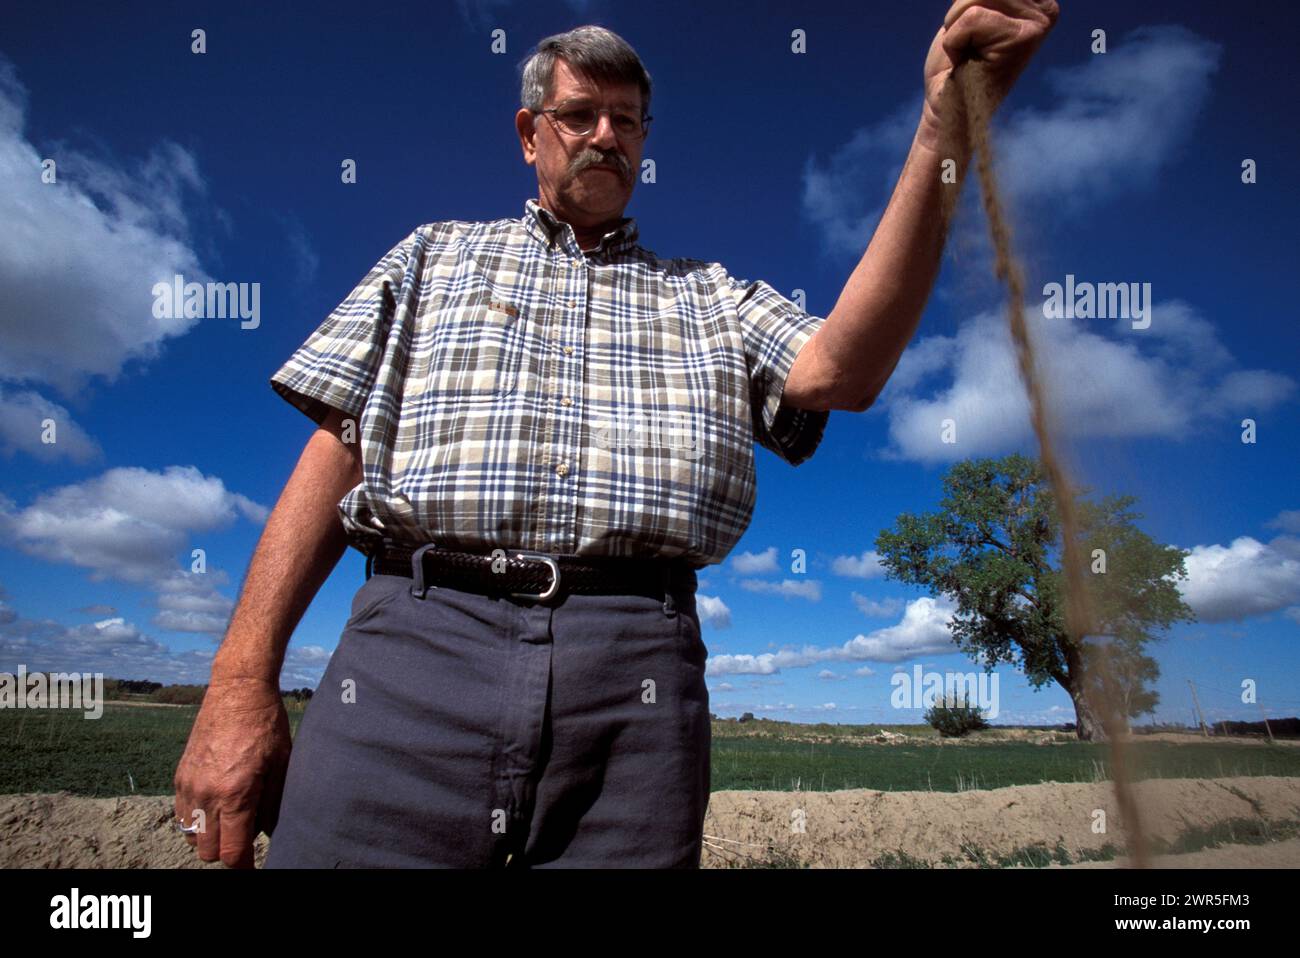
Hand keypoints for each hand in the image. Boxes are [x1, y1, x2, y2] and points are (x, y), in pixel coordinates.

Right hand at [173, 676, 291, 867]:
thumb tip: (273, 834)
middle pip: (208, 851)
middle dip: (227, 852)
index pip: (232, 851)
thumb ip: (275, 804)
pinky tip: (217, 804)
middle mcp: (206, 794)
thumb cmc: (266, 725)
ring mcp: (188, 785)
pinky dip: (196, 819)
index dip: (244, 865)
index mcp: (235, 794)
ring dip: (209, 837)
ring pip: (191, 835)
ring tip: (231, 820)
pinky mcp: (180, 775)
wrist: (237, 690)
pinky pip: (182, 814)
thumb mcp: (282, 764)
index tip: (252, 866)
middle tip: (246, 838)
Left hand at [919, 0, 1059, 148]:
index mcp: (1036, 0)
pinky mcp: (1022, 38)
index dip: (967, 3)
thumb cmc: (956, 61)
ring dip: (956, 28)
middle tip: (968, 44)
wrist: (947, 105)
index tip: (973, 32)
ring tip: (968, 51)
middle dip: (960, 13)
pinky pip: (971, 18)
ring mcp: (1037, 24)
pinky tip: (966, 61)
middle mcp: (1045, 9)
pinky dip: (955, 41)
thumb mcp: (970, 12)